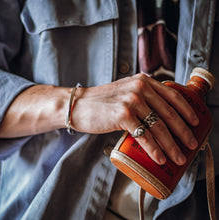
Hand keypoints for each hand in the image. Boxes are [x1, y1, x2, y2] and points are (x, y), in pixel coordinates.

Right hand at [72, 73, 198, 164]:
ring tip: (179, 157)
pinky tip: (160, 158)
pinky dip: (154, 149)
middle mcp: (140, 87)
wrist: (78, 104)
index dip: (186, 109)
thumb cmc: (102, 101)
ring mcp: (132, 100)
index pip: (172, 94)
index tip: (195, 122)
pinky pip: (144, 135)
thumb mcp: (125, 91)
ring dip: (171, 144)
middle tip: (191, 144)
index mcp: (143, 81)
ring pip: (158, 126)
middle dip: (183, 131)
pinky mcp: (123, 115)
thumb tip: (157, 115)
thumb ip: (141, 97)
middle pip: (169, 112)